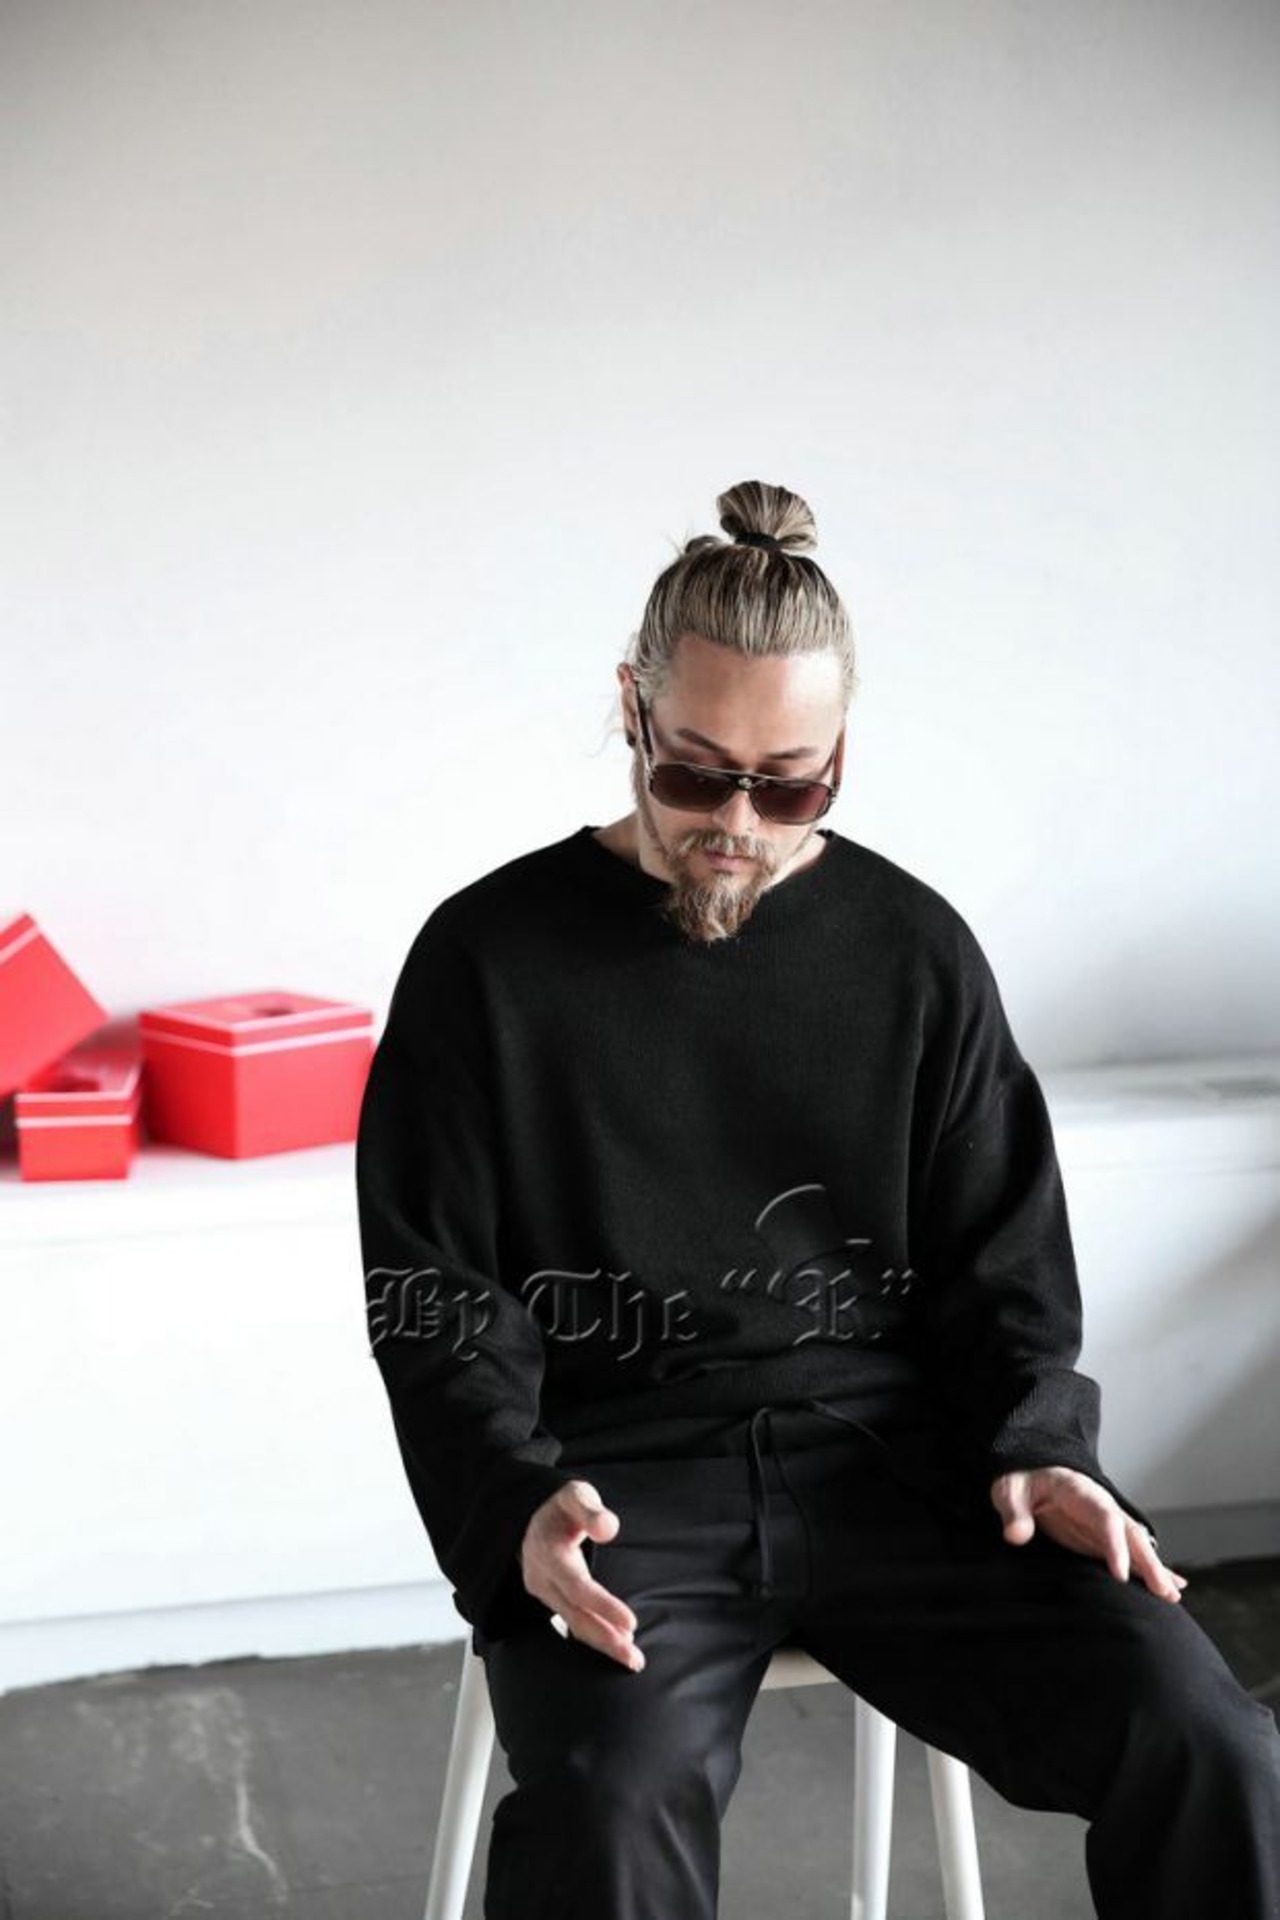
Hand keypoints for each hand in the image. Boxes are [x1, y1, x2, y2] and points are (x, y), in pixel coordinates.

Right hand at [519, 1481, 645, 1670]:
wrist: (531, 1515)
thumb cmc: (561, 1505)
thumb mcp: (574, 1495)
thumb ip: (590, 1510)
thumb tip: (608, 1528)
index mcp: (549, 1552)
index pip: (577, 1586)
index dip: (603, 1606)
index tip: (631, 1622)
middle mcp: (542, 1577)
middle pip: (575, 1615)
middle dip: (605, 1638)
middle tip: (634, 1658)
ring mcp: (544, 1591)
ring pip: (572, 1623)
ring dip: (602, 1642)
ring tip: (632, 1659)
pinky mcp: (550, 1598)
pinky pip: (571, 1620)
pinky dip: (593, 1635)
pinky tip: (615, 1645)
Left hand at [991, 1466, 1187, 1603]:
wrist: (1028, 1473)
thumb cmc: (1020, 1480)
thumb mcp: (1009, 1490)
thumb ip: (1014, 1511)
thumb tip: (1016, 1536)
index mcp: (1080, 1491)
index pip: (1104, 1517)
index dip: (1114, 1545)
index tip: (1120, 1573)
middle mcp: (1100, 1507)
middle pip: (1130, 1533)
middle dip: (1148, 1561)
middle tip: (1163, 1590)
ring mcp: (1103, 1524)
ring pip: (1136, 1546)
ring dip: (1154, 1569)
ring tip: (1172, 1595)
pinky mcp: (1100, 1539)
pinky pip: (1130, 1554)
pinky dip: (1148, 1570)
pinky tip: (1169, 1588)